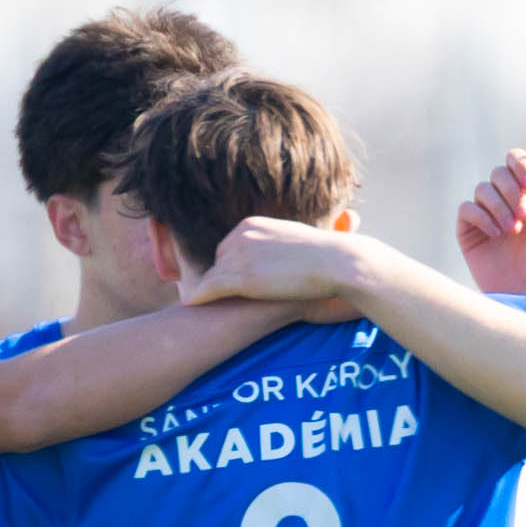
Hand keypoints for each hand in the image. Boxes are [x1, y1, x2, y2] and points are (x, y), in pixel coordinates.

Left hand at [184, 217, 381, 304]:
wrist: (336, 262)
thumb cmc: (324, 255)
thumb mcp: (295, 240)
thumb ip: (277, 245)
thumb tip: (278, 257)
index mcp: (252, 223)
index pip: (229, 247)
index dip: (231, 267)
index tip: (234, 281)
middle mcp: (241, 236)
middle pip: (219, 262)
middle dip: (219, 278)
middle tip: (215, 296)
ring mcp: (240, 256)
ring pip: (213, 276)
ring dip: (206, 290)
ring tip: (195, 302)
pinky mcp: (242, 278)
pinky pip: (211, 288)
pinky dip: (197, 296)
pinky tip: (188, 303)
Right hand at [457, 149, 525, 294]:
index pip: (516, 159)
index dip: (522, 167)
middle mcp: (504, 199)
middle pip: (498, 172)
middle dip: (512, 191)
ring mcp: (485, 213)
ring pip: (482, 189)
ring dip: (500, 207)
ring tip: (512, 230)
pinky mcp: (468, 229)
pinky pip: (467, 208)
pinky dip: (483, 217)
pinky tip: (496, 235)